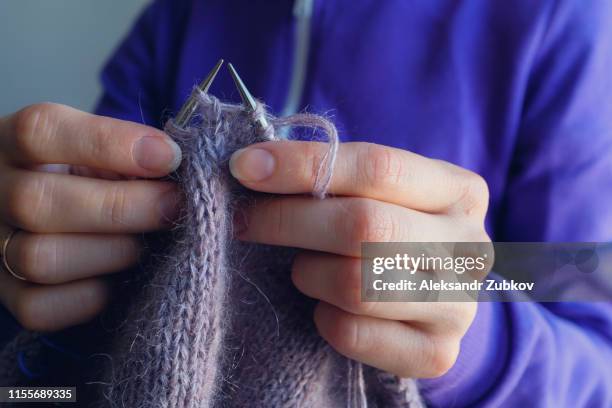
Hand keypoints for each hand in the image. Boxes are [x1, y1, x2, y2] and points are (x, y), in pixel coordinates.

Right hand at [0, 103, 181, 331]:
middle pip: (38, 202)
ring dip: (112, 252)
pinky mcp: (6, 297)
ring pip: (40, 258)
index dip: (110, 143)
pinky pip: (42, 308)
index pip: (42, 131)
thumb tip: (173, 164)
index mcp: (13, 143)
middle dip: (123, 207)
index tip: (169, 156)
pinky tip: (115, 278)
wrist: (54, 216)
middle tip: (172, 206)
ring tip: (144, 244)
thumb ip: (129, 153)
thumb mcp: (99, 151)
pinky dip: (91, 296)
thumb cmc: (88, 178)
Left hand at [230, 141, 489, 377]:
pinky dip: (323, 318)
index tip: (245, 167)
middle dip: (288, 221)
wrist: (424, 296)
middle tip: (246, 221)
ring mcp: (459, 305)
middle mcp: (470, 247)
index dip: (304, 164)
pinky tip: (324, 307)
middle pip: (365, 226)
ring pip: (356, 284)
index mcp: (460, 191)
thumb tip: (250, 164)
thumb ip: (328, 176)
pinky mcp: (437, 353)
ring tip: (302, 267)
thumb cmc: (388, 231)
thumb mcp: (374, 193)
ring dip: (308, 273)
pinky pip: (354, 334)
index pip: (378, 166)